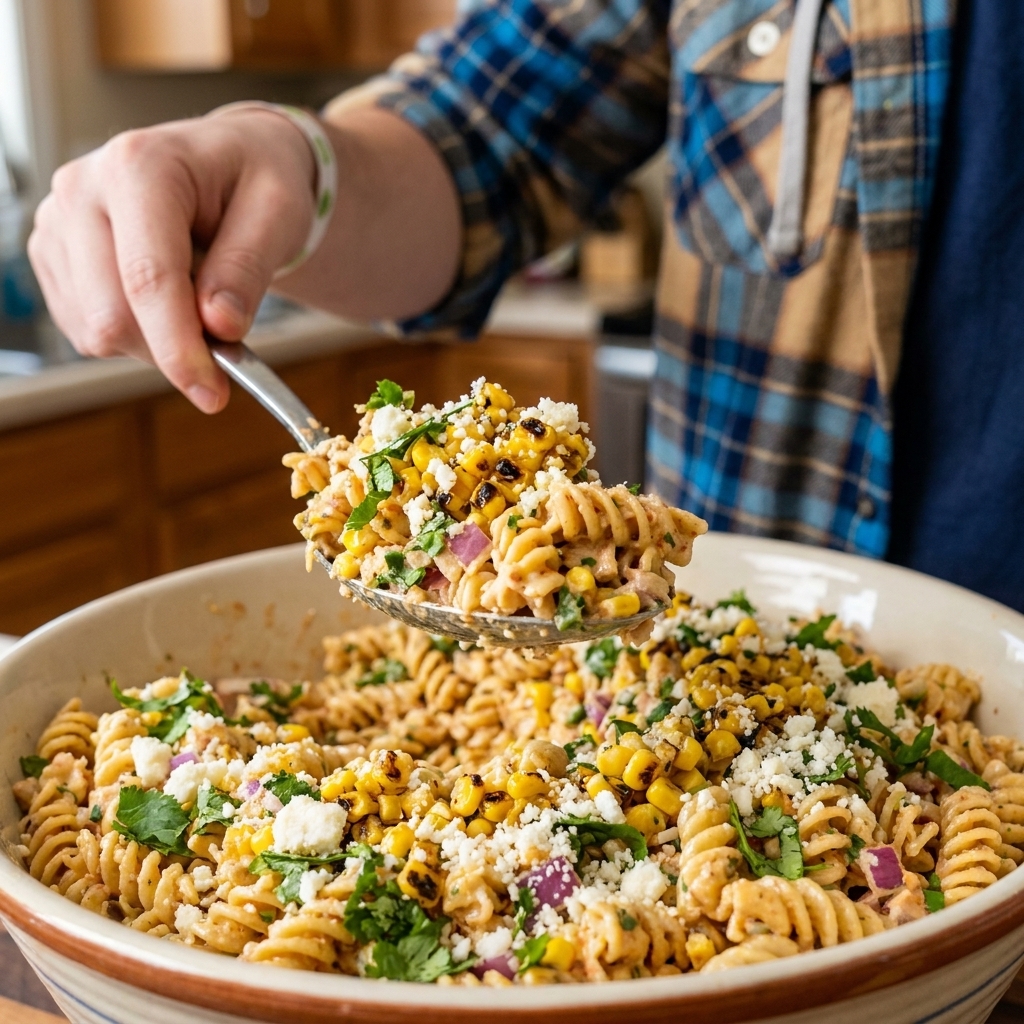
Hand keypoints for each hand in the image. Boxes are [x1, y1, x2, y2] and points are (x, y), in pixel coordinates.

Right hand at [28, 108, 316, 412]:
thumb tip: (219, 326)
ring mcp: (58, 223)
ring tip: (196, 298)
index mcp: (139, 167)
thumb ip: (248, 268)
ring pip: (95, 330)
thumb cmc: (257, 180)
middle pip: (110, 314)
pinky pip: (86, 330)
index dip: (179, 348)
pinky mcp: (53, 254)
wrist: (230, 162)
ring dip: (155, 342)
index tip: (212, 394)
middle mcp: (82, 189)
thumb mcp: (279, 213)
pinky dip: (135, 335)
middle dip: (172, 350)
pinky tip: (164, 302)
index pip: (148, 278)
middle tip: (224, 344)